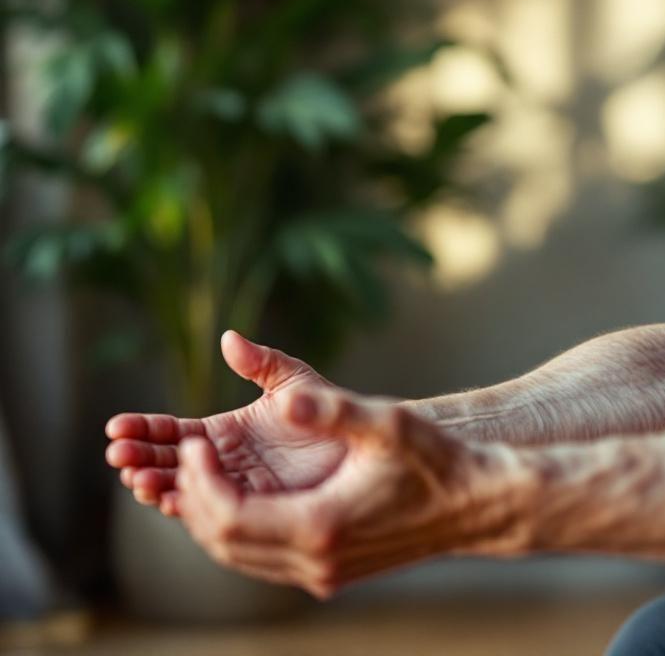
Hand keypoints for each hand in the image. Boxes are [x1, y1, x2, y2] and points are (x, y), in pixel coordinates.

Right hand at [105, 330, 345, 515]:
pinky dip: (189, 506)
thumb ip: (261, 363)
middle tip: (118, 456)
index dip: (143, 429)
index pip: (171, 431)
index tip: (116, 427)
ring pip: (184, 488)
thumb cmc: (329, 410)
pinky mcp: (253, 509)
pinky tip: (172, 500)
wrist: (364, 445)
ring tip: (139, 478)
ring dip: (156, 484)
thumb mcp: (293, 381)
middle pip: (167, 462)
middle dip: (138, 458)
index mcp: (222, 430)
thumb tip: (229, 337)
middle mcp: (222, 462)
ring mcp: (235, 488)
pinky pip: (214, 510)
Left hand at [174, 387, 535, 596]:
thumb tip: (286, 401)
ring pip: (238, 557)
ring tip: (203, 471)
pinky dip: (237, 530)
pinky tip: (239, 495)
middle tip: (188, 452)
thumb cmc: (436, 460)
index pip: (227, 516)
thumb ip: (333, 411)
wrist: (477, 505)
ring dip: (210, 517)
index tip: (193, 441)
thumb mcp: (387, 424)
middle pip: (222, 543)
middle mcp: (315, 562)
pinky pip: (261, 559)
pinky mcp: (329, 575)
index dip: (198, 481)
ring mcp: (322, 575)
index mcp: (320, 527)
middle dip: (194, 497)